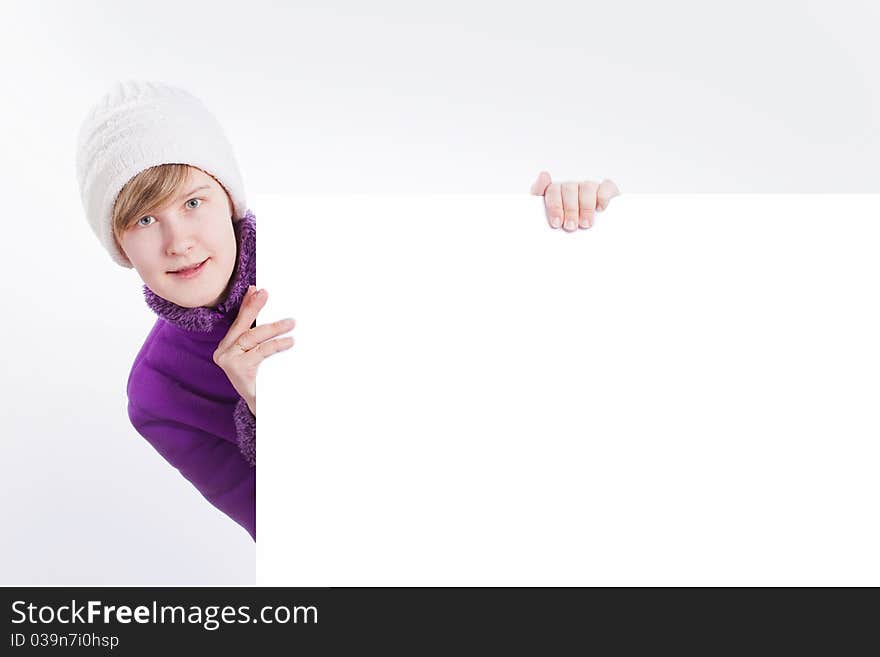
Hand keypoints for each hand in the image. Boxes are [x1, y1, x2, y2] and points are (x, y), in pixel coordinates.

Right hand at [213, 285, 295, 415]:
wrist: (263, 407)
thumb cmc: (263, 378)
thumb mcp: (261, 354)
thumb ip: (261, 337)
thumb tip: (276, 315)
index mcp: (227, 346)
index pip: (239, 322)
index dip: (247, 305)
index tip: (255, 289)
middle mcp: (223, 352)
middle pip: (242, 326)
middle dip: (254, 308)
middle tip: (266, 294)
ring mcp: (228, 361)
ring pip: (251, 337)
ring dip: (272, 327)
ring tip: (291, 323)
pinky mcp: (237, 369)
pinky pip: (260, 351)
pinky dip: (276, 344)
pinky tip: (289, 341)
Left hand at [530, 171, 619, 231]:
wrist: (590, 233)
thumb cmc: (566, 222)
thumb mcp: (549, 216)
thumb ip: (540, 197)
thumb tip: (543, 175)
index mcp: (557, 191)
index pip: (552, 190)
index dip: (554, 206)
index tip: (556, 223)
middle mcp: (573, 186)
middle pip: (569, 190)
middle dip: (570, 210)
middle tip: (571, 226)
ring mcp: (589, 187)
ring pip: (586, 188)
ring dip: (585, 207)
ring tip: (585, 224)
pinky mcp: (606, 189)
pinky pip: (605, 186)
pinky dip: (602, 197)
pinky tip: (600, 209)